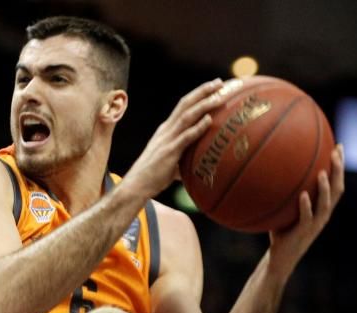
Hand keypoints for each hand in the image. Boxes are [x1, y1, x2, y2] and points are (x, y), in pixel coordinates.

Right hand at [124, 78, 244, 198]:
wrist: (136, 186)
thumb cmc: (153, 177)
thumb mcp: (171, 163)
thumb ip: (184, 159)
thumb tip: (198, 167)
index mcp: (166, 130)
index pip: (183, 106)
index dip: (198, 94)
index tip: (213, 86)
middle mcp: (166, 130)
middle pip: (186, 104)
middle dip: (203, 91)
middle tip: (220, 82)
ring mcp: (167, 140)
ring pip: (187, 116)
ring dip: (204, 104)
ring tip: (219, 96)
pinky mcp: (169, 152)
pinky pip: (186, 137)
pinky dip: (197, 127)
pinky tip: (209, 120)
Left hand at [268, 144, 343, 280]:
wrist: (279, 259)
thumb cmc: (280, 233)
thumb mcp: (284, 211)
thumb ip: (284, 195)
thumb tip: (270, 172)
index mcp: (321, 209)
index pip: (336, 184)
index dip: (339, 167)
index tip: (338, 146)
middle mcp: (322, 215)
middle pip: (337, 190)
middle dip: (338, 171)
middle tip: (336, 152)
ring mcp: (314, 225)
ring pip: (326, 204)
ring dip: (325, 188)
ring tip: (322, 172)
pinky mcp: (303, 234)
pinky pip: (306, 218)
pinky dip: (306, 206)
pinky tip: (303, 195)